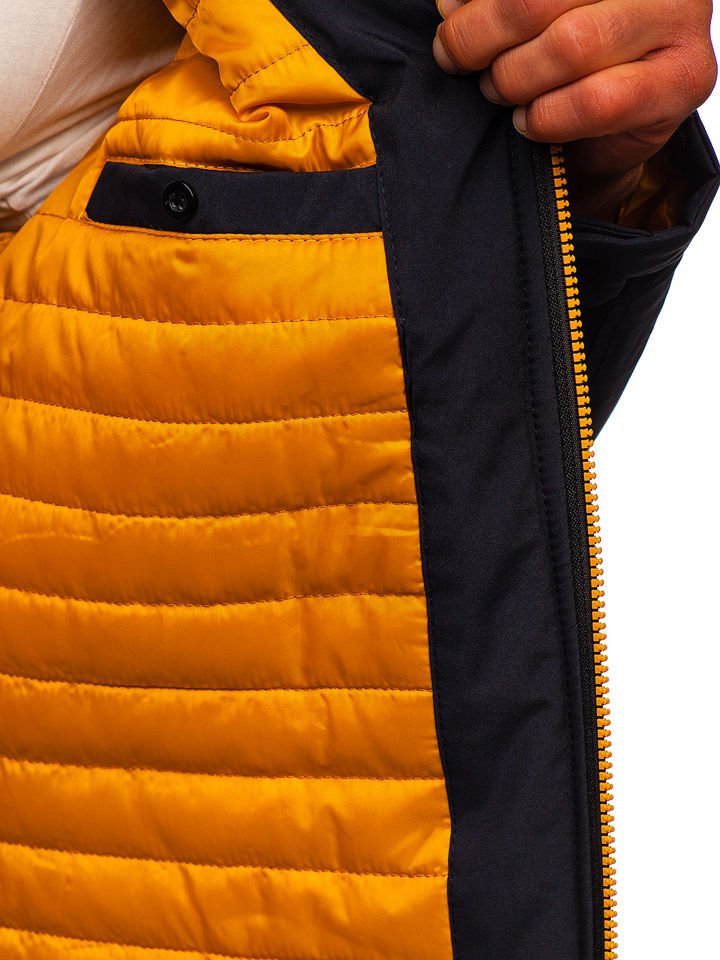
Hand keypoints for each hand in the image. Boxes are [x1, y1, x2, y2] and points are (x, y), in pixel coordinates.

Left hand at [433, 0, 716, 219]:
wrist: (607, 134)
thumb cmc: (566, 64)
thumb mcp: (530, 19)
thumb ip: (497, 4)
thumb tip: (450, 6)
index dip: (479, 1)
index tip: (448, 23)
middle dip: (483, 37)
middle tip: (462, 62)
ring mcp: (679, 19)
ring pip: (569, 46)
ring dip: (515, 79)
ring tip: (499, 90)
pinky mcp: (684, 79)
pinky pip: (596, 102)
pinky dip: (549, 117)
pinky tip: (530, 121)